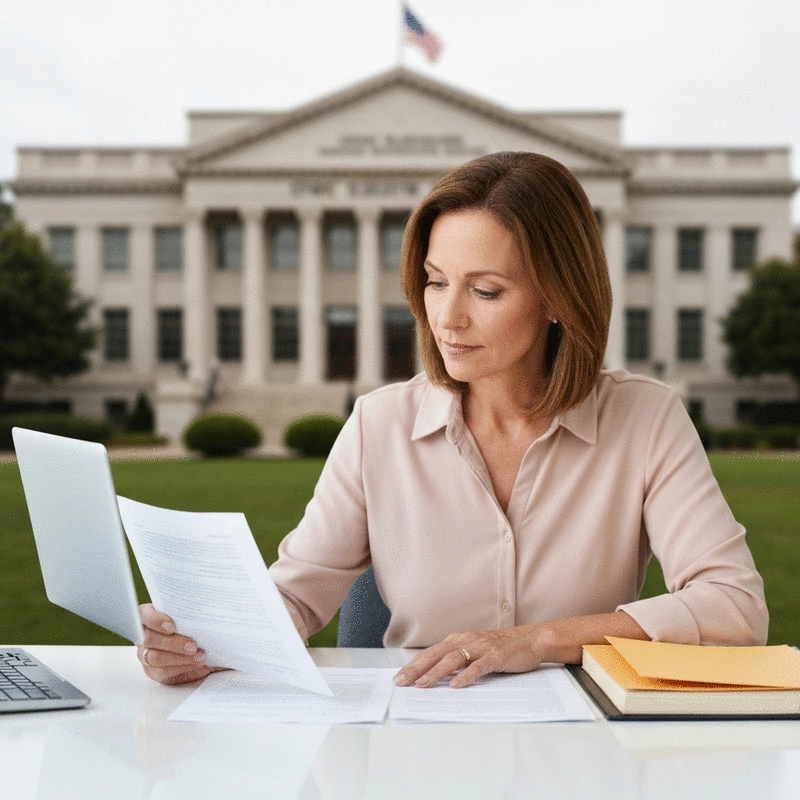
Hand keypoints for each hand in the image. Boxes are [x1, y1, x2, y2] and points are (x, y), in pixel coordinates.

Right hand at [137, 603, 219, 684]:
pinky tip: (195, 664)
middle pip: (150, 639)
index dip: (155, 620)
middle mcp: (143, 635)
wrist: (196, 644)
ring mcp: (145, 653)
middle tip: (192, 645)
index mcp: (148, 616)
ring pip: (155, 657)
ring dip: (179, 658)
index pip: (143, 615)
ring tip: (199, 656)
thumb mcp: (189, 616)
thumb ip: (190, 614)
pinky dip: (181, 668)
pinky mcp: (152, 670)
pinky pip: (162, 672)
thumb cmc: (191, 624)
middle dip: (173, 643)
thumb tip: (208, 609)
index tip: (172, 626)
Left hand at [393, 626, 546, 688]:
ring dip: (436, 672)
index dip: (413, 665)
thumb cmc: (501, 648)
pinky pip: (477, 667)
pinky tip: (455, 686)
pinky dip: (465, 676)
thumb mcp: (475, 651)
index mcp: (459, 640)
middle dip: (417, 669)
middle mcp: (466, 640)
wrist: (530, 639)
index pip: (430, 653)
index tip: (399, 678)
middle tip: (401, 682)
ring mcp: (481, 647)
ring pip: (453, 659)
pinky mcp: (495, 656)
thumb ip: (457, 660)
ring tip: (422, 684)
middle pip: (436, 655)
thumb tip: (435, 677)